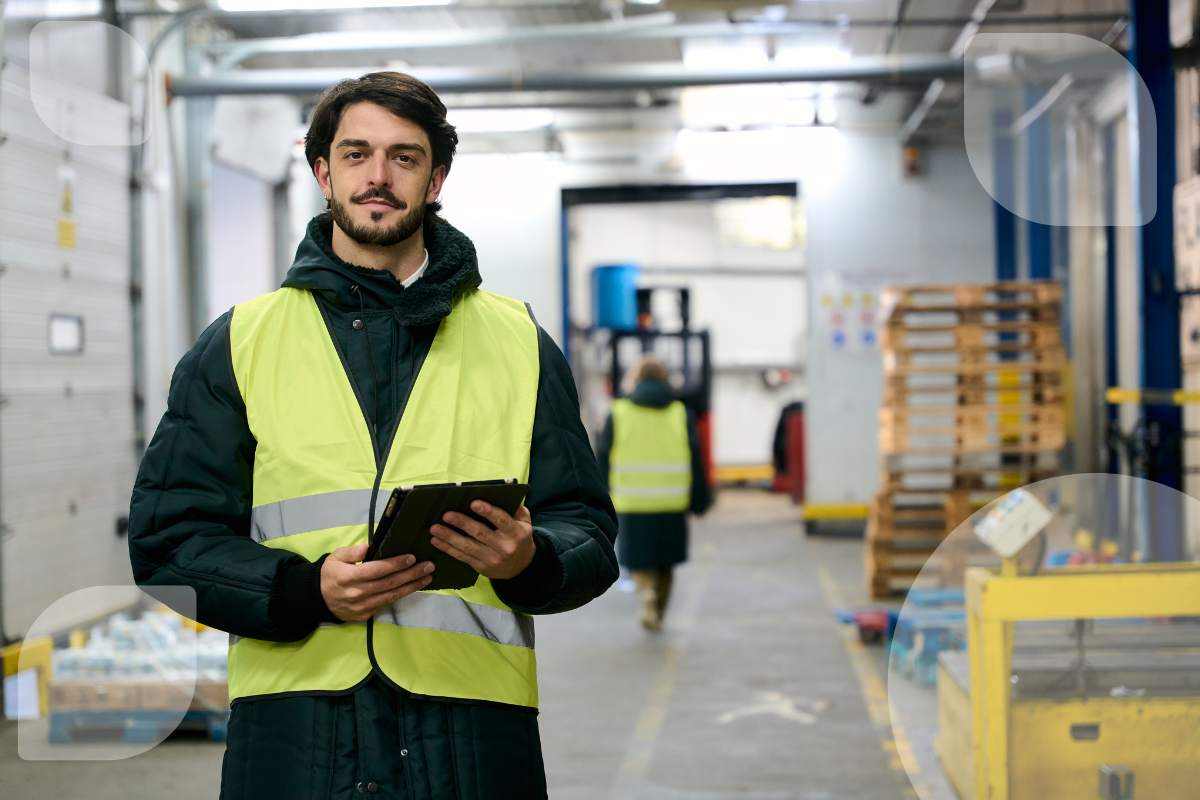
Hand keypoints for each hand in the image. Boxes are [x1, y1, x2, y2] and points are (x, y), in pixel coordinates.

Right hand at [320, 543, 434, 621]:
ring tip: (427, 577)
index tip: (412, 557)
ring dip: (412, 586)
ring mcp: (362, 606)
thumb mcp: (335, 558)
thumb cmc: (329, 574)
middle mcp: (356, 593)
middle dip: (411, 574)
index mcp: (348, 577)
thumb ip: (351, 553)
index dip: (396, 564)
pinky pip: (386, 603)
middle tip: (429, 566)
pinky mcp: (365, 615)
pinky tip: (412, 587)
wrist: (317, 599)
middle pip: (389, 583)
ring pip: (391, 596)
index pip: (377, 570)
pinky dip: (400, 595)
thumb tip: (366, 548)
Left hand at [430, 503, 535, 579]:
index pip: (502, 520)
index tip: (473, 503)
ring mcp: (491, 559)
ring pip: (468, 546)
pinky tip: (436, 541)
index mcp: (516, 533)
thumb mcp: (525, 523)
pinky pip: (462, 557)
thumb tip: (502, 494)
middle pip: (480, 533)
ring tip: (435, 528)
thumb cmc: (520, 538)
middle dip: (462, 523)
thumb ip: (517, 509)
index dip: (488, 512)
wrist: (521, 567)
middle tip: (446, 515)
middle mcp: (504, 547)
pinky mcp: (480, 567)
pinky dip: (448, 548)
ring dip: (449, 537)